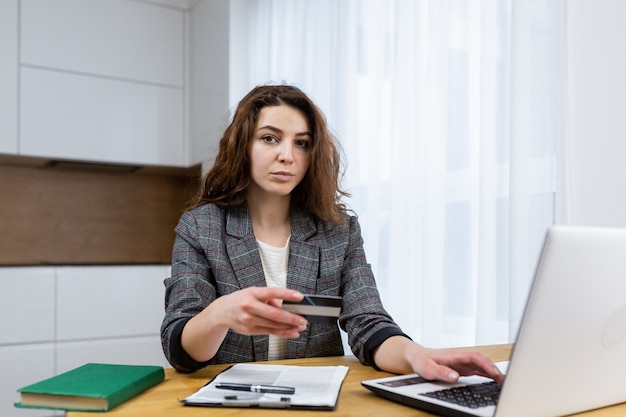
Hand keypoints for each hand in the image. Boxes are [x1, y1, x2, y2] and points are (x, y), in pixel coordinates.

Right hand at [181, 287, 307, 362]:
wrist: (221, 312)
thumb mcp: (253, 292)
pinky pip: (270, 332)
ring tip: (301, 326)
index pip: (272, 292)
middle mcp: (250, 307)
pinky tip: (292, 333)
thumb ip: (269, 298)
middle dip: (291, 318)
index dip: (287, 294)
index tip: (300, 296)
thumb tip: (285, 306)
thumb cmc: (240, 300)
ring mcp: (249, 320)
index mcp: (252, 293)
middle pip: (274, 314)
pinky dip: (283, 333)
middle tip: (303, 319)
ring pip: (273, 325)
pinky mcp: (250, 330)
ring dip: (290, 327)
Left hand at [411, 347, 504, 384]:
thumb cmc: (422, 361)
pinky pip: (479, 370)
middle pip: (483, 360)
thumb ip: (441, 372)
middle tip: (503, 381)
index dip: (487, 364)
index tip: (495, 373)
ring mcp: (463, 362)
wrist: (418, 357)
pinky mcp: (463, 368)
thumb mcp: (428, 368)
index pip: (475, 357)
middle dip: (494, 369)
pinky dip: (488, 374)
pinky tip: (494, 380)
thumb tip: (455, 376)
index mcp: (455, 355)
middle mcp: (461, 358)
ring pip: (483, 365)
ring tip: (503, 383)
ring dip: (493, 372)